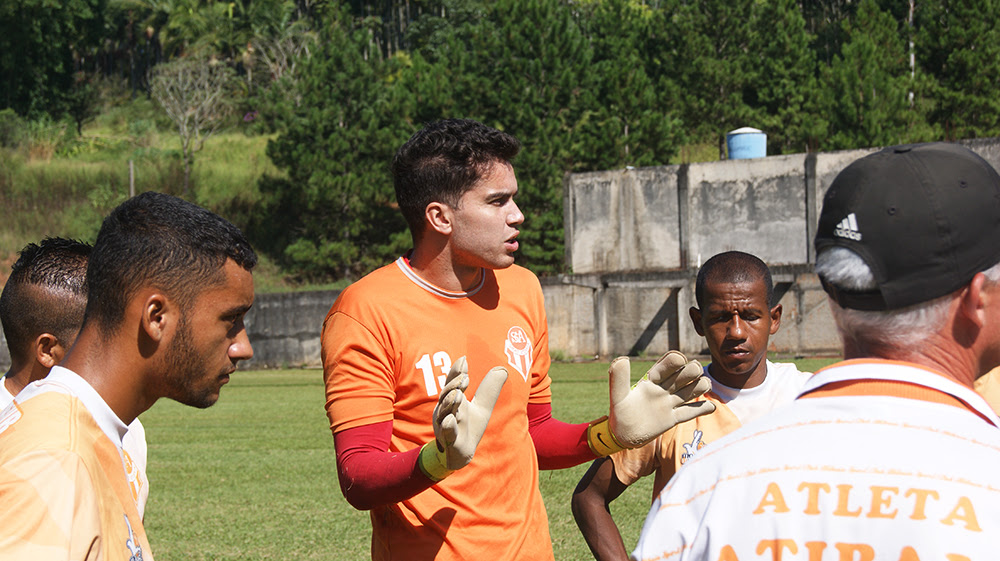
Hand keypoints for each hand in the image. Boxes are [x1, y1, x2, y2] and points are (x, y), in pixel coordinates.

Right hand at [418, 357, 507, 480]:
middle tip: (463, 377)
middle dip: (454, 385)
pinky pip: (447, 433)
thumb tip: (502, 369)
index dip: (456, 372)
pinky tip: (451, 419)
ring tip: (457, 394)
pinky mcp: (450, 441)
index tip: (464, 360)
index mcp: (452, 400)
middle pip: (447, 394)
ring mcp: (445, 425)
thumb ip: (490, 389)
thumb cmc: (469, 426)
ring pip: (445, 412)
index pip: (452, 383)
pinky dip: (448, 426)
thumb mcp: (483, 406)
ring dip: (450, 402)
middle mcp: (446, 410)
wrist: (461, 454)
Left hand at [598, 351, 714, 451]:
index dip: (675, 361)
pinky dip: (702, 409)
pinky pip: (690, 412)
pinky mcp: (673, 419)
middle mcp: (663, 389)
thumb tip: (622, 358)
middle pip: (683, 375)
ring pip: (690, 391)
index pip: (667, 365)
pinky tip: (711, 407)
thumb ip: (618, 378)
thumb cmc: (619, 413)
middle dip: (691, 370)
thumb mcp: (618, 396)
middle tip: (694, 372)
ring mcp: (669, 404)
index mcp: (651, 380)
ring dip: (700, 386)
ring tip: (704, 385)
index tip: (680, 360)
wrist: (623, 435)